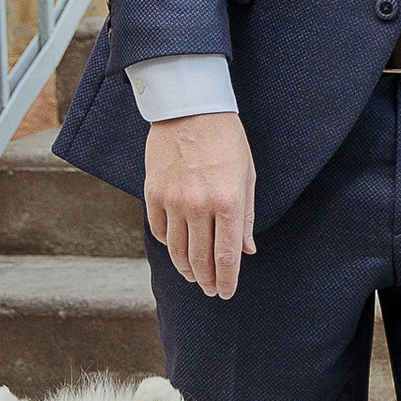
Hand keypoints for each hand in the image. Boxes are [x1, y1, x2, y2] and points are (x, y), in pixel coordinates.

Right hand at [145, 111, 256, 299]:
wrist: (191, 107)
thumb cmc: (226, 138)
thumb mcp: (247, 174)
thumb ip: (246, 216)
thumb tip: (247, 250)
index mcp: (228, 201)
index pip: (227, 256)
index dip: (227, 280)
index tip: (225, 293)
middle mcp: (199, 205)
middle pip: (200, 258)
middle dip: (207, 280)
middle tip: (210, 290)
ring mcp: (173, 200)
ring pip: (176, 250)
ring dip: (186, 268)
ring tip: (194, 276)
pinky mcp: (153, 193)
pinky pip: (159, 230)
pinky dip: (168, 244)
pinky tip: (176, 248)